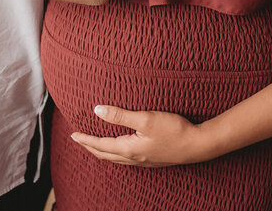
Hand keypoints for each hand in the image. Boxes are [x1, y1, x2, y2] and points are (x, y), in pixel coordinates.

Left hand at [69, 104, 211, 167]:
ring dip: (102, 151)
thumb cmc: (173, 130)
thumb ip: (120, 115)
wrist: (198, 145)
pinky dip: (115, 153)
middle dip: (90, 147)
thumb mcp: (145, 118)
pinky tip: (120, 148)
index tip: (73, 134)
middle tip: (78, 140)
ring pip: (116, 158)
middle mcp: (134, 158)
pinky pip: (126, 159)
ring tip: (94, 144)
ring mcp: (144, 161)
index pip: (100, 145)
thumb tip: (97, 110)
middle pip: (105, 154)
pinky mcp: (152, 159)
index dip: (85, 140)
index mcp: (129, 149)